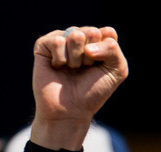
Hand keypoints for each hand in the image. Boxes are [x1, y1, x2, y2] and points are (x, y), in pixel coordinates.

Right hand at [29, 26, 127, 150]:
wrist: (70, 110)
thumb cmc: (93, 92)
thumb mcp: (116, 71)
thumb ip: (113, 49)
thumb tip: (85, 41)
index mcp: (97, 42)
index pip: (108, 33)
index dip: (107, 52)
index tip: (101, 68)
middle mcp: (79, 38)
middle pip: (92, 32)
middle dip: (92, 56)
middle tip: (85, 69)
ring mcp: (62, 40)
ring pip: (76, 35)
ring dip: (77, 59)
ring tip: (71, 69)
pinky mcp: (44, 45)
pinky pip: (58, 40)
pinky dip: (61, 58)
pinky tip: (57, 67)